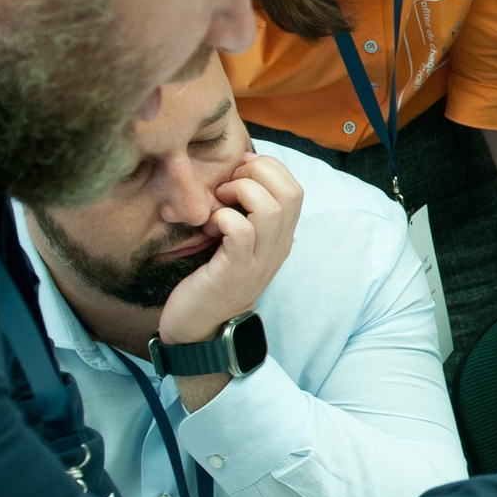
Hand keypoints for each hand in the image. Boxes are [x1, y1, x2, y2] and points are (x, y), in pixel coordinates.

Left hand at [157, 153, 304, 347]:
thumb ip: (247, 214)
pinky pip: (240, 230)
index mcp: (281, 237)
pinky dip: (223, 217)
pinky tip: (210, 226)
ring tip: (219, 202)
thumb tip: (238, 173)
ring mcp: (260, 261)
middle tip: (227, 184)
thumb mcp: (238, 243)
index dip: (268, 168)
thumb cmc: (212, 278)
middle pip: (291, 192)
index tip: (237, 171)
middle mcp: (278, 247)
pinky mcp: (236, 271)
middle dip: (257, 174)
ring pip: (270, 209)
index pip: (295, 188)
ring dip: (240, 193)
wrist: (201, 328)